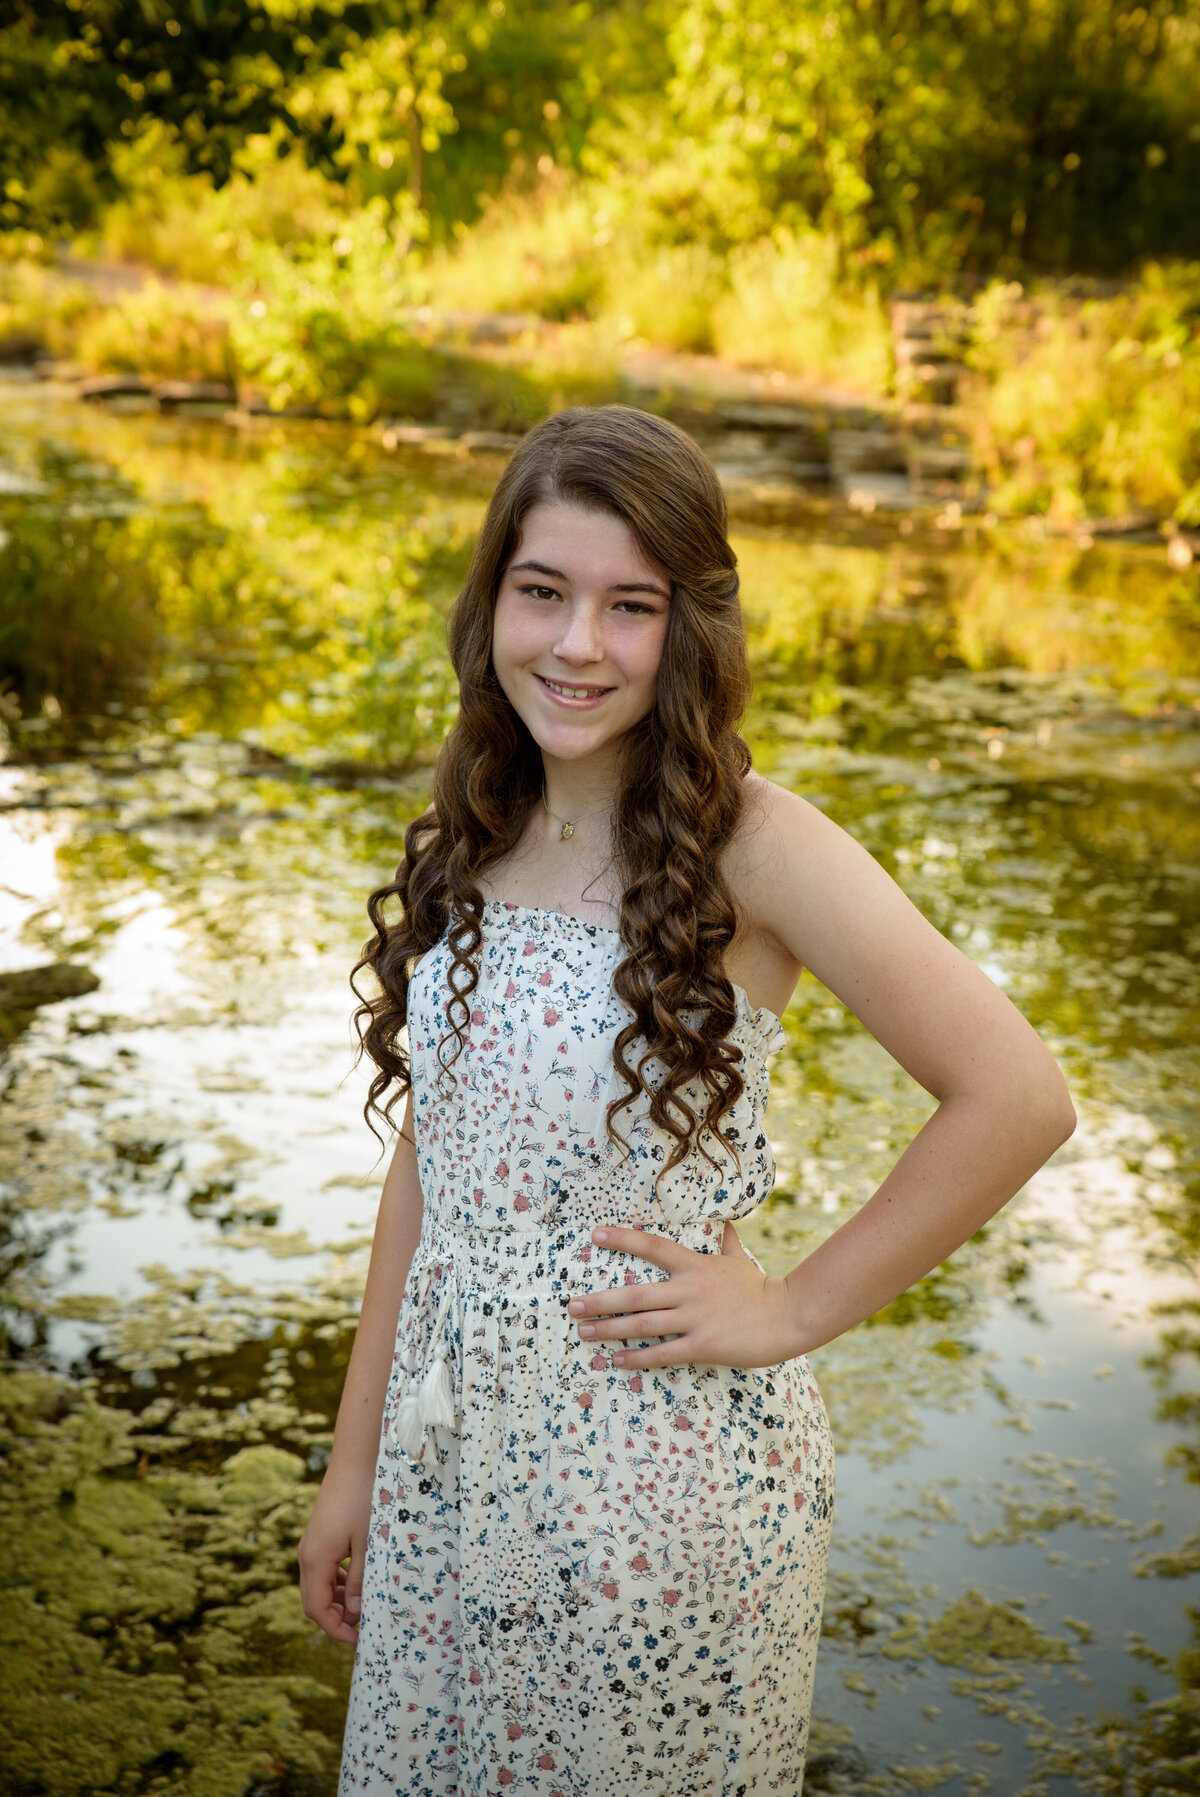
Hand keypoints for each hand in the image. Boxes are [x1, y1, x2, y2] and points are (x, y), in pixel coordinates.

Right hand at [298, 1467, 372, 1645]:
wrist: (356, 1460)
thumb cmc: (364, 1499)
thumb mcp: (368, 1543)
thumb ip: (361, 1579)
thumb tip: (355, 1612)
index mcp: (315, 1559)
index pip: (316, 1609)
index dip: (334, 1629)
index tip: (357, 1640)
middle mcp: (307, 1554)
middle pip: (314, 1600)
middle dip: (336, 1618)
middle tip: (363, 1627)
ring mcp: (311, 1543)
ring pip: (318, 1585)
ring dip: (337, 1600)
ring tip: (364, 1605)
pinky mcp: (320, 1534)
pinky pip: (323, 1568)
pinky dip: (337, 1582)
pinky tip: (357, 1580)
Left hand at [568, 1224, 802, 1370]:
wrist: (787, 1315)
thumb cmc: (760, 1288)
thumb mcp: (738, 1259)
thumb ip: (726, 1240)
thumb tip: (725, 1221)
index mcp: (695, 1265)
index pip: (652, 1247)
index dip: (622, 1239)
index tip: (595, 1235)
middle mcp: (689, 1290)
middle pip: (635, 1294)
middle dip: (600, 1300)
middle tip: (572, 1305)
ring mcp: (695, 1318)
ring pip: (643, 1325)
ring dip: (609, 1329)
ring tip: (584, 1332)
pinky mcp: (703, 1345)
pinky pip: (662, 1353)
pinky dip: (637, 1357)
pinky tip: (617, 1360)